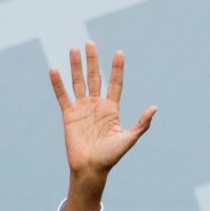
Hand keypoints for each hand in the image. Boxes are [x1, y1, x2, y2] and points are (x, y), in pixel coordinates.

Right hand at [49, 41, 156, 210]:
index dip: (117, 69)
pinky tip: (54, 69)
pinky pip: (62, 96)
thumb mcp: (129, 138)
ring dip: (76, 66)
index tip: (119, 53)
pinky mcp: (69, 115)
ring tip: (74, 49)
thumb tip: (155, 108)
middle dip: (93, 61)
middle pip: (95, 78)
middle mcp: (97, 105)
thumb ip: (141, 123)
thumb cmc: (111, 156)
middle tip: (91, 43)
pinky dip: (58, 84)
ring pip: (78, 82)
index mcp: (112, 109)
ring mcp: (82, 109)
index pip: (115, 83)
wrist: (92, 168)